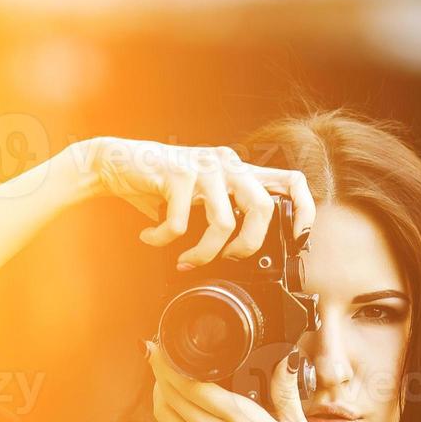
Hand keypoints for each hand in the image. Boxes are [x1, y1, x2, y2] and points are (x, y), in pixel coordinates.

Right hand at [73, 137, 314, 269]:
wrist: (116, 162)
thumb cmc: (158, 184)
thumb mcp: (199, 195)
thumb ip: (222, 210)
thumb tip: (240, 251)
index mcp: (239, 169)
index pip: (290, 181)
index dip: (304, 209)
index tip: (297, 237)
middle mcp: (228, 164)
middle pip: (262, 207)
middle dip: (248, 245)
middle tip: (228, 258)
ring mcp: (203, 167)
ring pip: (222, 222)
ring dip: (203, 252)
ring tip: (186, 258)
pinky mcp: (177, 174)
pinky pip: (180, 223)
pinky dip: (163, 239)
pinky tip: (151, 237)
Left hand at [146, 338, 328, 421]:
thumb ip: (287, 395)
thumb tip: (286, 362)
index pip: (194, 387)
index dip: (172, 364)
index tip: (165, 348)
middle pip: (172, 398)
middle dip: (160, 372)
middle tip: (157, 354)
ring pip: (168, 417)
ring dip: (161, 393)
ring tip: (163, 376)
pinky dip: (174, 415)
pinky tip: (183, 407)